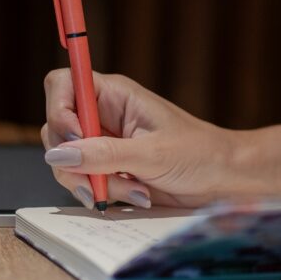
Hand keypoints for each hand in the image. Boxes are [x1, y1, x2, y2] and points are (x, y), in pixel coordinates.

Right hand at [41, 69, 240, 208]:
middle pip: (56, 129)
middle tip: (98, 181)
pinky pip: (84, 181)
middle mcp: (103, 116)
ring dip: (93, 183)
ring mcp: (103, 144)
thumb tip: (58, 155)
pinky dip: (103, 194)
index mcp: (114, 95)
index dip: (58, 109)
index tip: (74, 138)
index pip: (63, 84)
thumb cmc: (199, 154)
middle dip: (73, 161)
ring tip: (133, 190)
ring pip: (67, 162)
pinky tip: (136, 195)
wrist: (224, 180)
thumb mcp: (152, 154)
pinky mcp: (108, 169)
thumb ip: (103, 154)